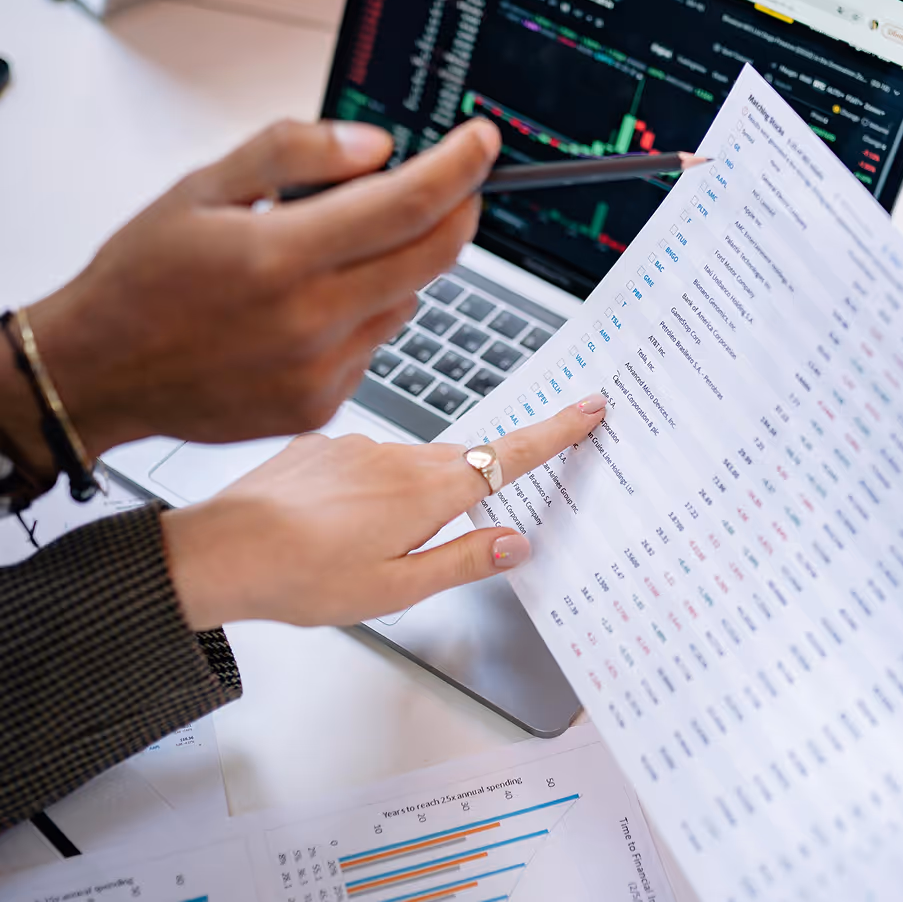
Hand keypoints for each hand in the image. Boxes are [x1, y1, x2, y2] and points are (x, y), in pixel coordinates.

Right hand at [7, 118, 499, 469]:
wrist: (99, 372)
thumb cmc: (142, 278)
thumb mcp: (202, 187)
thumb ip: (293, 152)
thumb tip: (376, 146)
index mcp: (278, 257)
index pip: (406, 205)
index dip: (458, 169)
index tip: (482, 143)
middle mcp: (308, 321)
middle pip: (432, 258)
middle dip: (457, 214)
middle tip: (453, 189)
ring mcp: (320, 371)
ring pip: (408, 302)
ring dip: (400, 267)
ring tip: (335, 256)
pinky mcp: (321, 405)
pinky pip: (376, 345)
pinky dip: (366, 315)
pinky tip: (312, 309)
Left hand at [160, 394, 607, 629]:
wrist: (220, 552)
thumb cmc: (302, 578)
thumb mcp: (396, 589)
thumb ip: (463, 561)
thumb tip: (516, 543)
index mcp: (426, 491)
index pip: (508, 455)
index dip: (555, 432)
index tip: (589, 407)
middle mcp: (398, 455)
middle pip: (461, 462)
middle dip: (464, 491)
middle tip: (430, 539)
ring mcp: (360, 444)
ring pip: (412, 462)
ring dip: (411, 493)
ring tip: (364, 544)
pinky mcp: (327, 443)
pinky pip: (370, 458)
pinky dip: (370, 486)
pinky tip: (335, 521)